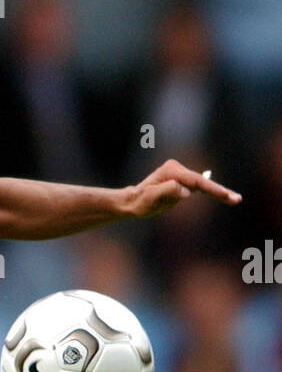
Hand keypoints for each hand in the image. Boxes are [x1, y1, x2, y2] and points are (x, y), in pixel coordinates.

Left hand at [121, 159, 241, 219]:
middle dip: (220, 191)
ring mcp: (180, 174)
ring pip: (202, 184)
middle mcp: (178, 169)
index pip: (197, 181)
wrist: (133, 202)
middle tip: (237, 199)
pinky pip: (198, 187)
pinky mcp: (181, 181)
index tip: (226, 196)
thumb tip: (186, 191)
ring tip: (234, 199)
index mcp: (172, 171)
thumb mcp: (152, 198)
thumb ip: (168, 191)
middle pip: (203, 182)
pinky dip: (210, 192)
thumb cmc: (141, 201)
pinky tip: (223, 196)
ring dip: (218, 192)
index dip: (213, 188)